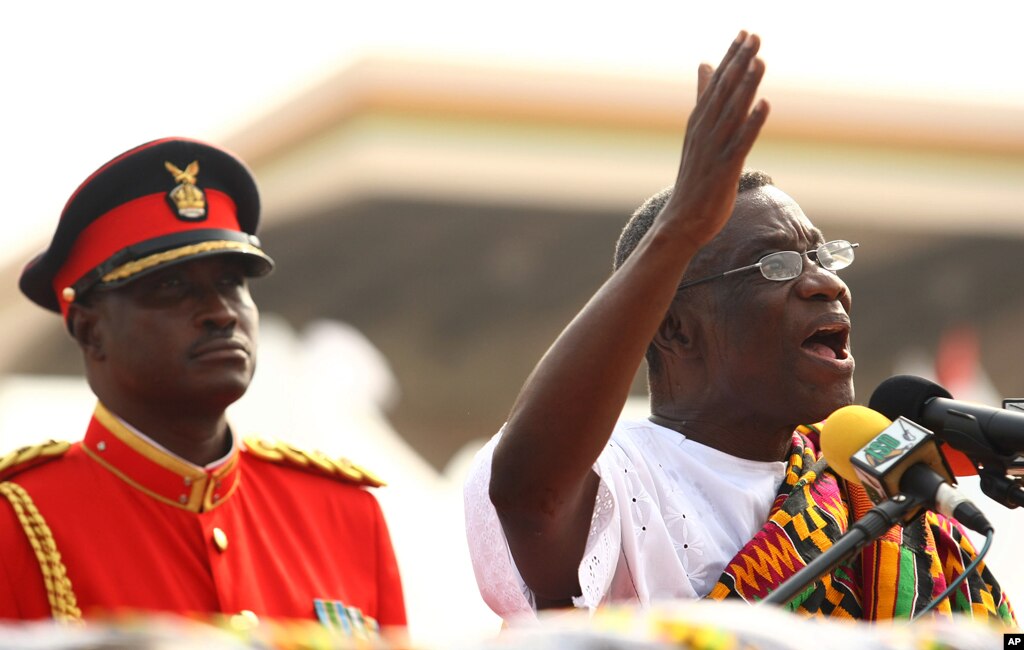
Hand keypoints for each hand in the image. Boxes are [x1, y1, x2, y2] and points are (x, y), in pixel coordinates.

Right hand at [663, 31, 769, 249]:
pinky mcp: (724, 170)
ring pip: (732, 113)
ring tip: (759, 61)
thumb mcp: (697, 134)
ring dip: (746, 87)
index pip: (716, 84)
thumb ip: (703, 98)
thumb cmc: (694, 178)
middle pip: (724, 93)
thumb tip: (705, 65)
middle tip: (754, 36)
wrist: (681, 221)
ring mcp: (714, 150)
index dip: (731, 58)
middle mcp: (704, 132)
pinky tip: (764, 105)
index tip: (744, 33)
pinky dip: (752, 124)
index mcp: (698, 123)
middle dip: (739, 63)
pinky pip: (740, 143)